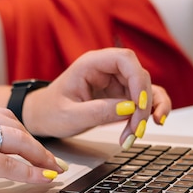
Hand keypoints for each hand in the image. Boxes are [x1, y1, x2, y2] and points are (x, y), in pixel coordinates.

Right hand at [0, 100, 66, 192]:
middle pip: (15, 127)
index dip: (25, 134)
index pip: (2, 117)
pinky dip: (30, 173)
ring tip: (51, 171)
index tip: (37, 148)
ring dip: (40, 158)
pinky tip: (41, 180)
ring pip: (17, 142)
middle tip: (52, 161)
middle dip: (38, 146)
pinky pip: (9, 165)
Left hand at [22, 48, 171, 147]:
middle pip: (138, 77)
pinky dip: (147, 114)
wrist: (43, 117)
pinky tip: (150, 126)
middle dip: (143, 104)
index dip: (137, 80)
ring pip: (144, 90)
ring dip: (148, 111)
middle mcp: (106, 69)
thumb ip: (98, 112)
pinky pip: (141, 101)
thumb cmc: (50, 112)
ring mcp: (115, 82)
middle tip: (136, 129)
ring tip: (140, 132)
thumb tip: (129, 109)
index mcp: (91, 64)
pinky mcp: (120, 96)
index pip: (124, 60)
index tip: (139, 104)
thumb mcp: (70, 116)